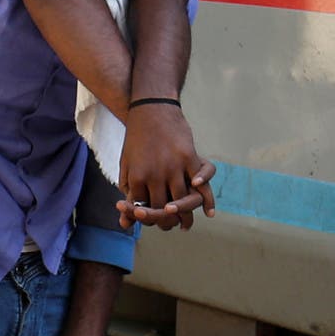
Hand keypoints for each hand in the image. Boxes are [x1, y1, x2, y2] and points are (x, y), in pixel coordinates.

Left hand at [116, 104, 215, 231]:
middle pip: (164, 209)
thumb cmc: (136, 139)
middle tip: (170, 226)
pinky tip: (208, 213)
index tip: (152, 222)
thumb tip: (125, 223)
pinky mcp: (190, 158)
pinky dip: (208, 200)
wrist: (151, 109)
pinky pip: (202, 184)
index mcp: (137, 177)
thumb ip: (127, 192)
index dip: (147, 218)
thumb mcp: (126, 165)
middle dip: (166, 221)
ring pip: (183, 200)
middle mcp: (156, 174)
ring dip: (186, 216)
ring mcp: (175, 166)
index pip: (143, 209)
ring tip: (185, 224)